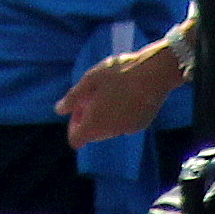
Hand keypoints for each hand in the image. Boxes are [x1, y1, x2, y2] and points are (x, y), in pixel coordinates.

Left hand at [56, 39, 180, 148]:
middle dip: (89, 118)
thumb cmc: (119, 73)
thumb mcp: (90, 79)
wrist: (155, 73)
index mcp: (94, 123)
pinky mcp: (141, 125)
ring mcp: (127, 130)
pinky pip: (124, 123)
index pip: (76, 140)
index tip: (79, 108)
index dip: (74, 126)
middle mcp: (110, 132)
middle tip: (94, 94)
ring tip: (112, 91)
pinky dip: (121, 114)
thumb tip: (59, 110)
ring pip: (109, 129)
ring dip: (105, 116)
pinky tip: (128, 94)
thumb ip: (73, 97)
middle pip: (93, 134)